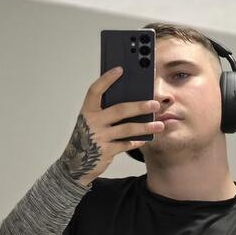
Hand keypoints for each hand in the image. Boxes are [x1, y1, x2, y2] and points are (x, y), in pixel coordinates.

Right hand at [57, 66, 163, 185]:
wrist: (75, 165)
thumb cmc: (87, 140)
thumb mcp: (91, 123)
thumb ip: (104, 113)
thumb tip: (131, 103)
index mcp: (87, 111)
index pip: (95, 90)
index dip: (107, 79)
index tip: (120, 69)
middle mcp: (92, 122)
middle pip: (120, 110)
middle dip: (140, 106)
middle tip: (155, 104)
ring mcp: (99, 137)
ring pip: (127, 129)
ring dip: (145, 126)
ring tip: (159, 125)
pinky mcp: (106, 151)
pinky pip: (126, 144)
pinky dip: (137, 141)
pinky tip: (145, 139)